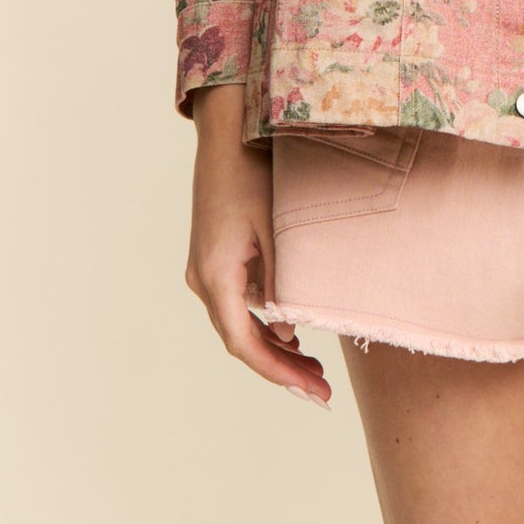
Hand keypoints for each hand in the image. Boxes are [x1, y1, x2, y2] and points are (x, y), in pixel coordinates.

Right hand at [185, 84, 332, 408]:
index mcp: (215, 275)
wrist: (228, 132)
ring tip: (314, 367)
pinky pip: (238, 302)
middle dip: (280, 367)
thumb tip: (287, 329)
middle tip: (321, 391)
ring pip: (239, 323)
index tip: (312, 392)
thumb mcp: (276, 228)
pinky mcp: (213, 257)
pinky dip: (264, 320)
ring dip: (273, 345)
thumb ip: (283, 279)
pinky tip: (290, 330)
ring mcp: (205, 268)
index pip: (243, 342)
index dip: (277, 372)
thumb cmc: (254, 173)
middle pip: (240, 338)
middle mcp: (203, 278)